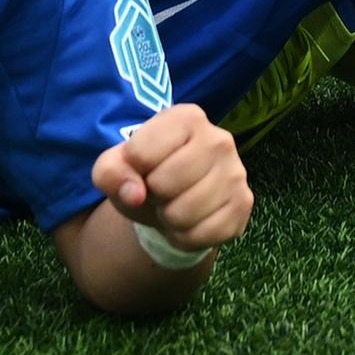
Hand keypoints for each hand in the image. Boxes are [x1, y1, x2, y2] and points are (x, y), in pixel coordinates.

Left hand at [90, 104, 251, 260]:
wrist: (177, 201)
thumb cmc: (146, 176)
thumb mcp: (116, 168)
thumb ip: (110, 172)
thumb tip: (134, 194)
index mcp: (187, 118)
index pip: (141, 152)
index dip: (131, 171)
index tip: (142, 170)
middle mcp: (219, 138)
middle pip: (164, 183)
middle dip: (153, 196)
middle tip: (160, 192)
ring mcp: (236, 172)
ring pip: (183, 213)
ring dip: (169, 219)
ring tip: (175, 206)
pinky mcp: (244, 204)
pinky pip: (202, 234)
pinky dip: (187, 237)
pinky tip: (192, 221)